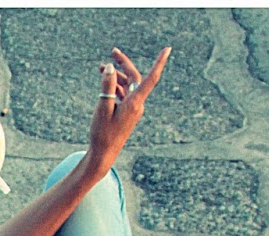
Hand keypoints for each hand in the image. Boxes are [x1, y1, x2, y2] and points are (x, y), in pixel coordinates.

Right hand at [86, 47, 170, 171]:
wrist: (104, 154)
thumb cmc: (102, 134)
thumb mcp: (102, 108)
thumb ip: (106, 87)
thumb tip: (109, 67)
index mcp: (135, 103)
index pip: (151, 78)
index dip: (159, 63)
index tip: (167, 49)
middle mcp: (137, 104)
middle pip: (134, 78)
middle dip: (124, 64)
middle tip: (112, 52)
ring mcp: (133, 108)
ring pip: (127, 85)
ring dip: (115, 75)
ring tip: (100, 68)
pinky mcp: (127, 112)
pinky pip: (124, 94)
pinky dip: (115, 86)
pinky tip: (105, 84)